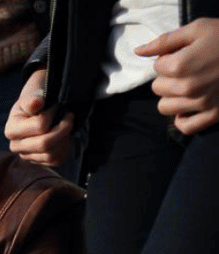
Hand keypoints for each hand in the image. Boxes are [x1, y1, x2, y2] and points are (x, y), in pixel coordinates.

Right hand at [6, 68, 75, 166]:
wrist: (37, 109)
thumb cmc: (35, 101)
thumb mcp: (32, 95)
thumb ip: (32, 99)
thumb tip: (35, 104)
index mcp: (11, 129)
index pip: (40, 126)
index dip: (53, 115)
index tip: (57, 106)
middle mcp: (15, 146)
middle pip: (45, 144)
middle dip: (63, 129)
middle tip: (69, 116)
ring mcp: (26, 155)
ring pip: (51, 154)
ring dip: (65, 138)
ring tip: (66, 126)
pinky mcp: (38, 161)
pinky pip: (56, 161)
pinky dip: (64, 148)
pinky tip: (64, 137)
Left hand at [139, 18, 218, 134]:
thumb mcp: (198, 29)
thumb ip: (165, 41)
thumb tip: (138, 51)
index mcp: (180, 66)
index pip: (157, 67)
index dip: (169, 59)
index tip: (186, 55)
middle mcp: (188, 88)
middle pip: (158, 88)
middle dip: (169, 78)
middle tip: (190, 70)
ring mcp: (201, 103)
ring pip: (165, 107)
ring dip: (173, 98)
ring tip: (190, 86)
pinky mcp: (214, 115)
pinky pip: (186, 127)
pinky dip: (184, 119)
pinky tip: (190, 108)